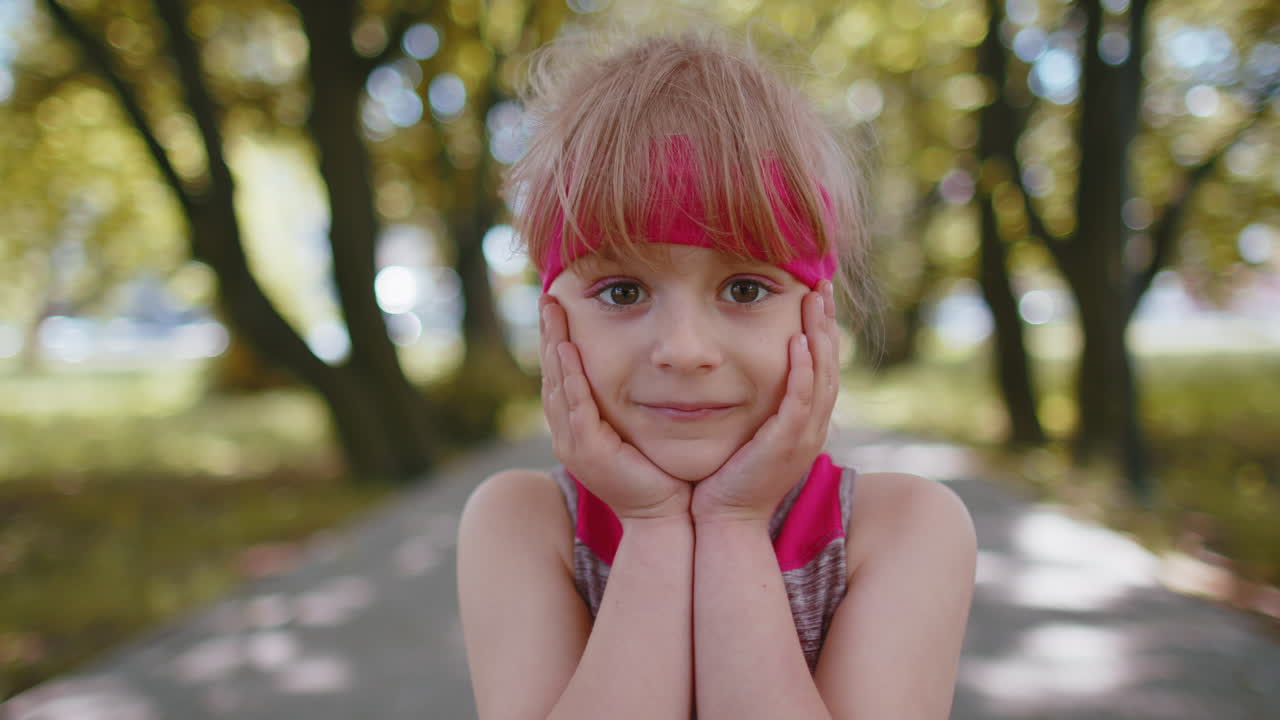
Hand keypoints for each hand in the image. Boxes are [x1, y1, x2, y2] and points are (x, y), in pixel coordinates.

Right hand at [540, 296, 691, 521]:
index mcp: (577, 427)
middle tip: (548, 297)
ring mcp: (573, 443)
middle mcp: (567, 433)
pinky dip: (571, 376)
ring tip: (553, 311)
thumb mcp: (639, 428)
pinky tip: (568, 349)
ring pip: (558, 384)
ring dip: (555, 345)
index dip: (558, 339)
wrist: (665, 515)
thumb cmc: (660, 472)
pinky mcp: (588, 451)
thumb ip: (631, 402)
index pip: (562, 374)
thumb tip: (644, 366)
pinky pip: (575, 405)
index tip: (559, 306)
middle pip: (552, 373)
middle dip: (550, 333)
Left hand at [690, 281, 838, 526]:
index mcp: (804, 423)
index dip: (821, 330)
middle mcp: (812, 427)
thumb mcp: (745, 433)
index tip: (814, 295)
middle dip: (826, 322)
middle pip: (830, 365)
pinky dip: (802, 371)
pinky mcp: (786, 445)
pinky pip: (800, 401)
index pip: (821, 367)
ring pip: (822, 377)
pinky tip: (798, 342)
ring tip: (814, 301)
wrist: (724, 522)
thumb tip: (735, 372)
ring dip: (819, 336)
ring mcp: (803, 437)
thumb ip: (752, 405)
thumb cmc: (726, 479)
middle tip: (822, 285)